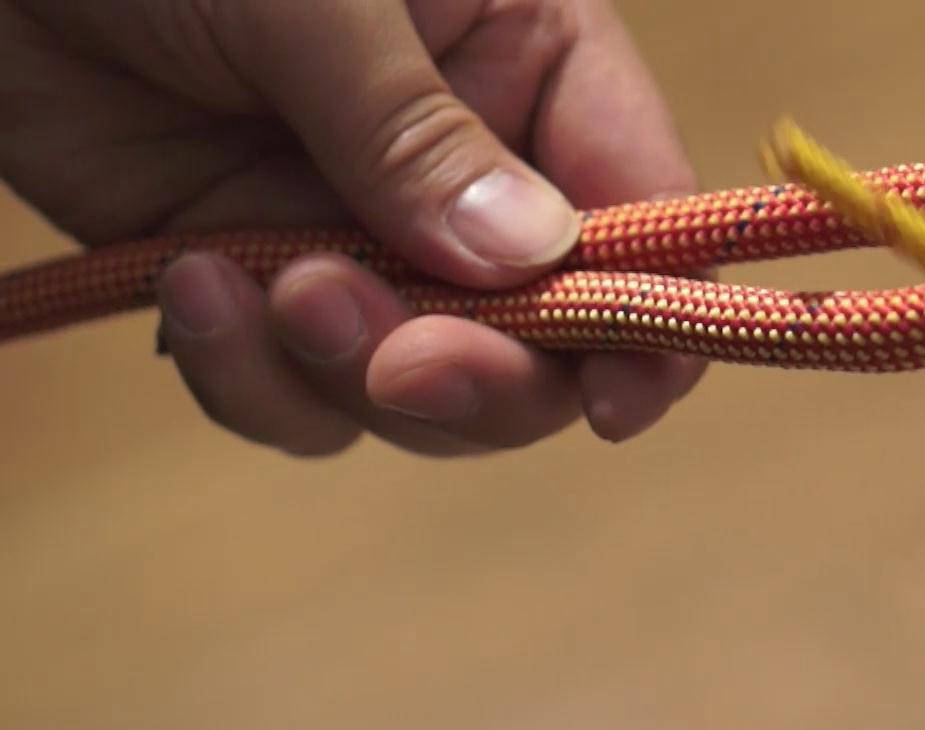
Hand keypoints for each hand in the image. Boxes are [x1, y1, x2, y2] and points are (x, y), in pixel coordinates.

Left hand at [0, 0, 703, 455]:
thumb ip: (414, 129)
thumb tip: (531, 258)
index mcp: (525, 54)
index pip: (646, 205)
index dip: (655, 315)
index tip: (618, 398)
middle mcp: (470, 159)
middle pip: (552, 334)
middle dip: (483, 371)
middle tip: (403, 367)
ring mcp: (365, 232)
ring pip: (426, 386)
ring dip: (351, 372)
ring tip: (265, 287)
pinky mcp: (258, 283)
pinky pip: (299, 393)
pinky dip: (250, 375)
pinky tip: (187, 286)